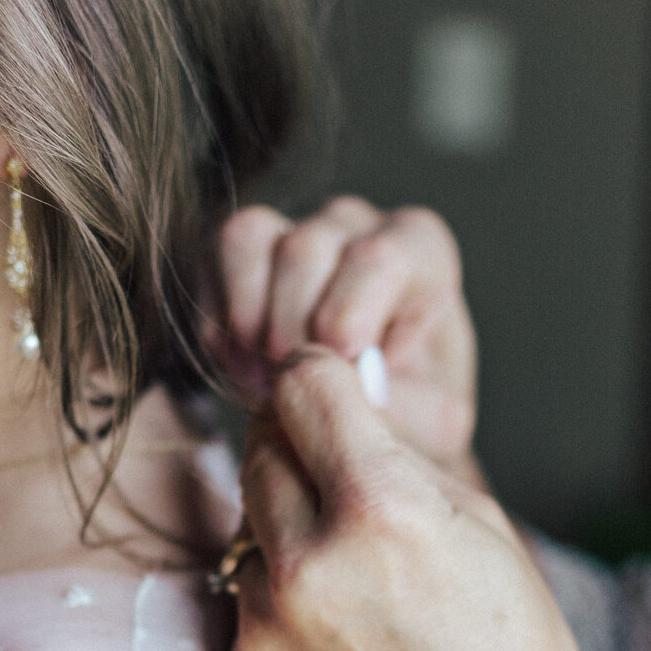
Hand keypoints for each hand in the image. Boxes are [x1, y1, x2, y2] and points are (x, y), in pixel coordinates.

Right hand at [216, 198, 479, 488]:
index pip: (378, 258)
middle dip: (290, 337)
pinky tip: (244, 365)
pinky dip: (221, 317)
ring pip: (254, 240)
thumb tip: (343, 374)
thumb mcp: (429, 421)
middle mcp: (361, 223)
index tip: (340, 379)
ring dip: (250, 328)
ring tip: (268, 387)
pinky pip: (224, 250)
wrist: (366, 427)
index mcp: (420, 249)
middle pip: (305, 250)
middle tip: (295, 398)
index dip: (345, 322)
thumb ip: (399, 401)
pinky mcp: (249, 239)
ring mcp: (298, 222)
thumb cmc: (410, 412)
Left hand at [228, 350, 610, 650]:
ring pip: (249, 518)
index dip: (321, 377)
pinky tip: (342, 630)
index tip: (335, 391)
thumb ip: (403, 459)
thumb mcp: (484, 530)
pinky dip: (283, 590)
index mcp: (381, 508)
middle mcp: (309, 560)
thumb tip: (344, 400)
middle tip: (345, 475)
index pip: (301, 382)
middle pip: (262, 442)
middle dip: (299, 443)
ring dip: (289, 520)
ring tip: (356, 570)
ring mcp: (267, 620)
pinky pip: (248, 590)